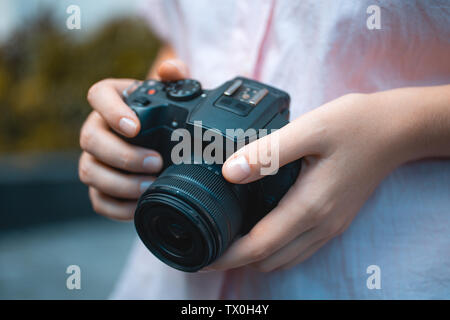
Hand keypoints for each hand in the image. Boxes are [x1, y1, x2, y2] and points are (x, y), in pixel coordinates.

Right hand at [79, 59, 188, 219]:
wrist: (168, 141)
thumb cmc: (169, 115)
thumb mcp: (176, 95)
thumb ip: (176, 77)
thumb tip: (170, 69)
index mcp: (113, 100)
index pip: (98, 95)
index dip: (111, 111)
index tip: (134, 127)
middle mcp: (98, 128)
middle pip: (90, 139)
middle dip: (122, 155)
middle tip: (155, 162)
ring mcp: (96, 159)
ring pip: (90, 171)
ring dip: (120, 183)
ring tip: (151, 186)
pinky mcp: (101, 186)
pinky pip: (98, 200)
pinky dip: (117, 207)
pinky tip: (140, 205)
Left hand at [206, 92, 413, 271]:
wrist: (395, 130)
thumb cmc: (354, 125)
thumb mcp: (308, 130)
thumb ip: (267, 153)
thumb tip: (230, 172)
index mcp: (310, 206)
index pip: (260, 246)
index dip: (227, 257)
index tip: (203, 258)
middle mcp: (321, 224)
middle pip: (269, 260)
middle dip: (237, 259)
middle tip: (211, 243)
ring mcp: (330, 225)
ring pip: (284, 258)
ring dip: (256, 255)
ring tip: (231, 237)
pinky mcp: (334, 220)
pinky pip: (299, 248)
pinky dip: (276, 247)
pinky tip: (263, 226)